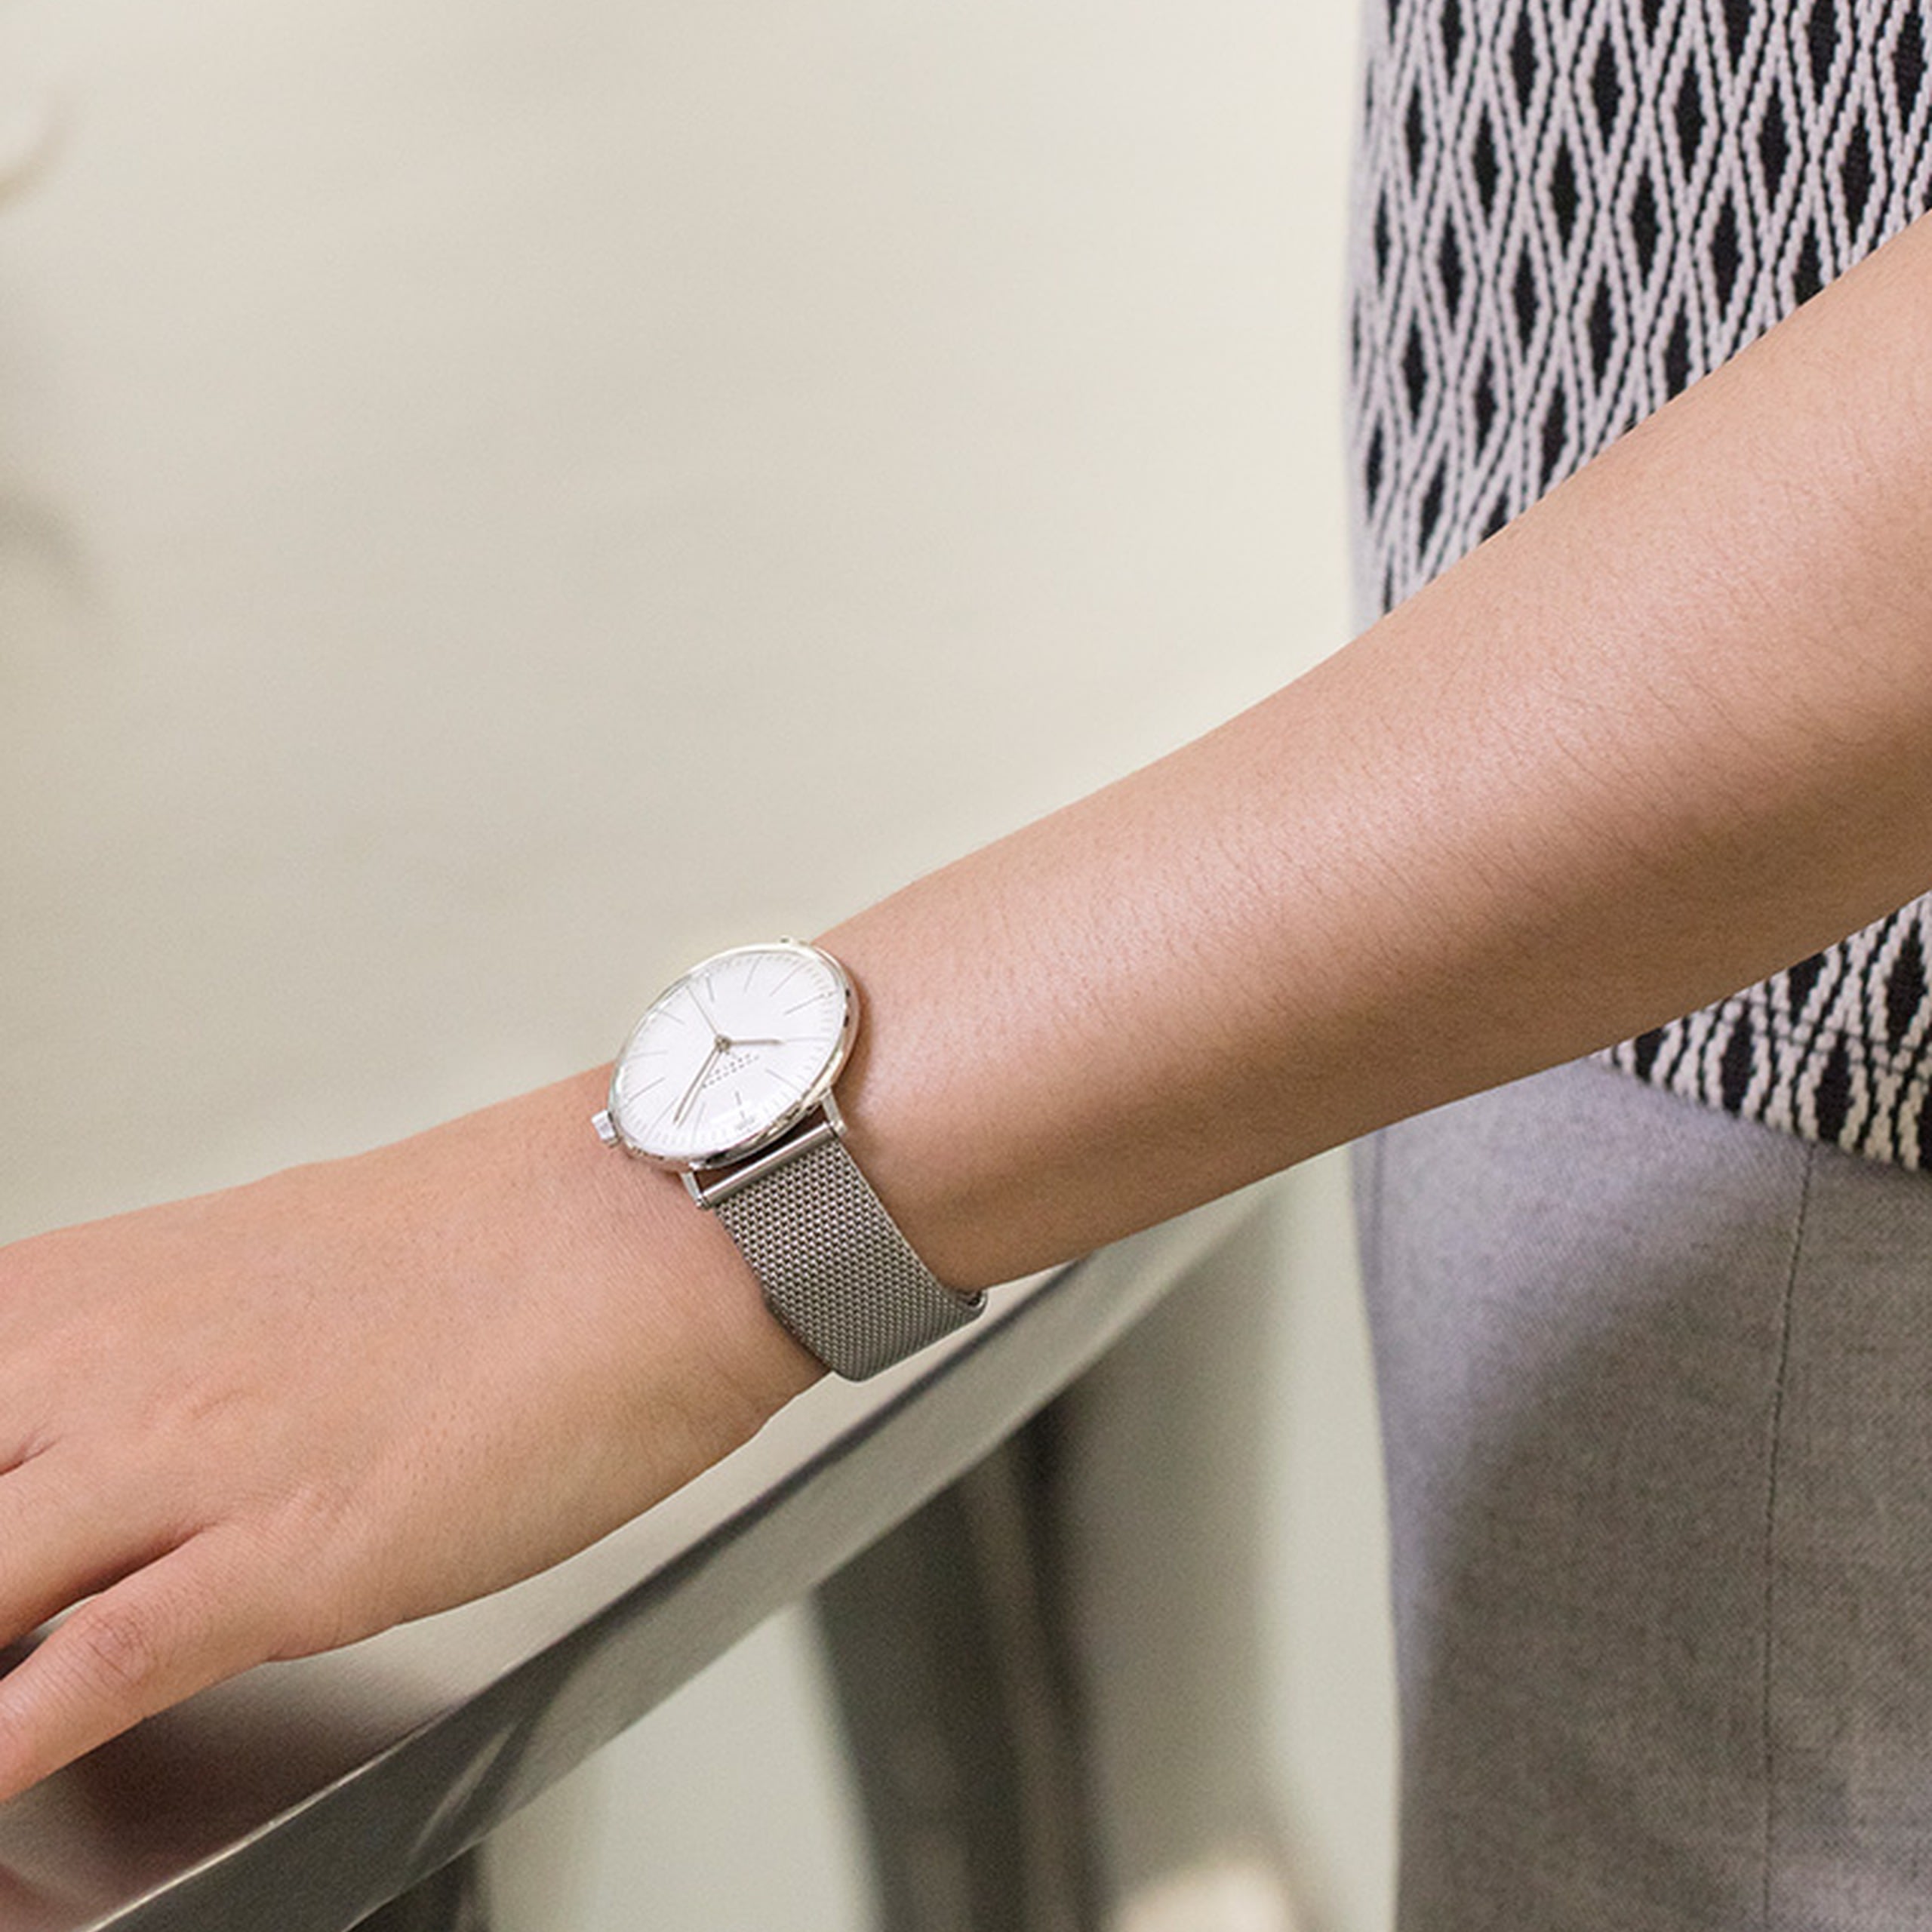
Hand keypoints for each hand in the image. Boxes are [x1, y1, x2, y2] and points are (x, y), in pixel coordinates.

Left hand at [0, 1069, 818, 1800]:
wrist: (656, 1224)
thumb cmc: (512, 1239)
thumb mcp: (285, 1265)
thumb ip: (166, 1348)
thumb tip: (111, 1423)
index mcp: (105, 1295)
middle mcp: (116, 1370)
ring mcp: (194, 1460)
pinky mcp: (291, 1551)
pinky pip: (96, 1667)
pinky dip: (12, 1741)